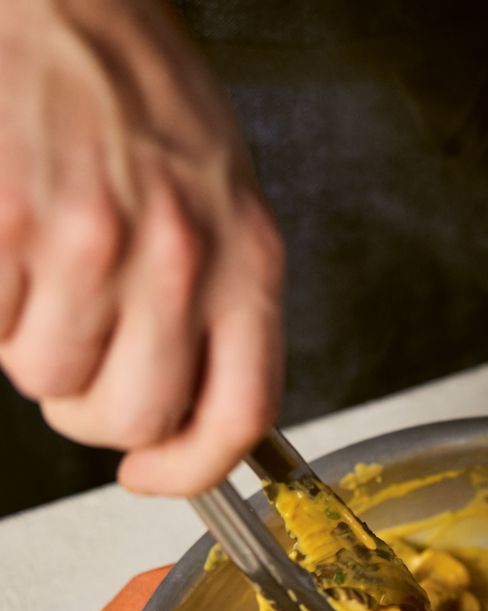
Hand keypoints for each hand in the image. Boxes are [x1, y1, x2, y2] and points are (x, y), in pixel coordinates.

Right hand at [0, 0, 283, 494]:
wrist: (65, 3)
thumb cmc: (147, 100)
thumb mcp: (228, 207)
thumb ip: (224, 311)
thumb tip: (196, 409)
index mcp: (249, 261)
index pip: (240, 417)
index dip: (190, 468)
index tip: (152, 471)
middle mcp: (182, 258)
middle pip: (132, 417)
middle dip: (94, 409)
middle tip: (83, 359)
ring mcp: (93, 242)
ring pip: (49, 380)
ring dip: (36, 348)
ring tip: (47, 278)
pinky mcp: (12, 223)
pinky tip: (15, 245)